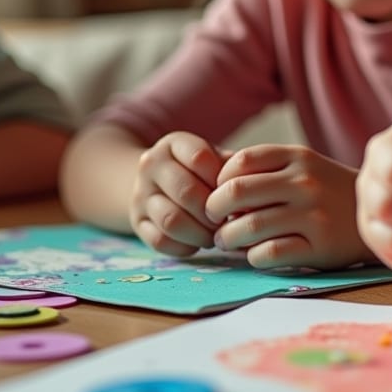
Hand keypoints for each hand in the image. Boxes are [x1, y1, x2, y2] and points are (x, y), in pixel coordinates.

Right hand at [129, 131, 226, 256]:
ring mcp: (140, 194)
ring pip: (171, 220)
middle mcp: (151, 165)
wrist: (153, 182)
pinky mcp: (136, 222)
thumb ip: (233, 167)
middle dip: (212, 212)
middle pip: (185, 192)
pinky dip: (184, 247)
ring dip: (199, 233)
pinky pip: (160, 241)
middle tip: (227, 222)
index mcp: (173, 144)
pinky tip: (196, 244)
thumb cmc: (196, 171)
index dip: (221, 180)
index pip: (198, 158)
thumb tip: (255, 188)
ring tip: (214, 236)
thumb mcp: (213, 158)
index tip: (235, 194)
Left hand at [207, 145, 370, 269]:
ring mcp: (313, 215)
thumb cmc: (327, 190)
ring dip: (227, 238)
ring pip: (248, 227)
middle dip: (213, 210)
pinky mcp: (319, 248)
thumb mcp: (302, 165)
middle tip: (212, 221)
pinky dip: (252, 257)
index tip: (218, 195)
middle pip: (236, 193)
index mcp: (297, 157)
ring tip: (227, 241)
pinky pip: (269, 254)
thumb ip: (262, 166)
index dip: (219, 181)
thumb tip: (209, 166)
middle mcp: (305, 183)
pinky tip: (254, 255)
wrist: (378, 216)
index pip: (240, 162)